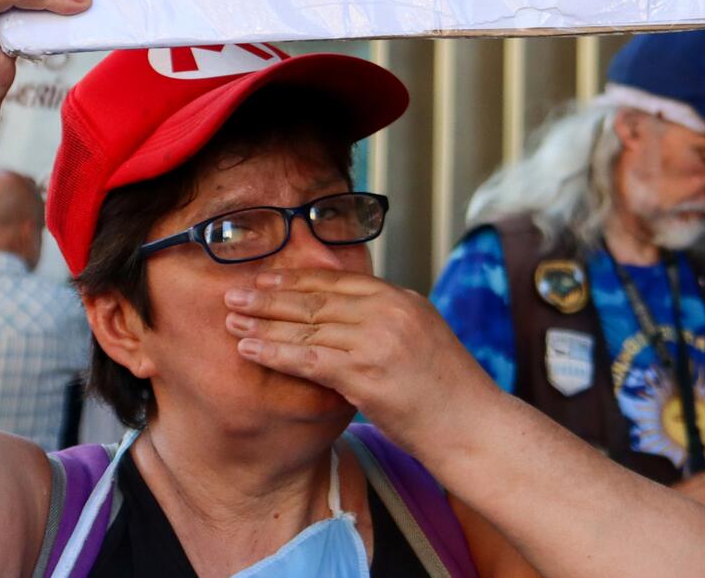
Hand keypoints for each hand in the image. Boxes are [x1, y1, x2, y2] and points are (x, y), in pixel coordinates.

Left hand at [224, 267, 498, 445]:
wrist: (473, 426)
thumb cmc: (448, 392)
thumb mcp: (422, 337)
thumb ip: (389, 319)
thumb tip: (351, 314)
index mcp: (402, 298)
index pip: (337, 281)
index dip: (296, 278)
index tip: (264, 277)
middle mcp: (389, 312)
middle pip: (316, 298)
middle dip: (270, 295)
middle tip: (233, 292)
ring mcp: (377, 341)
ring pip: (307, 326)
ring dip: (263, 322)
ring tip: (231, 319)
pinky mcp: (366, 374)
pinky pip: (308, 359)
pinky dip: (274, 352)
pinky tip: (248, 349)